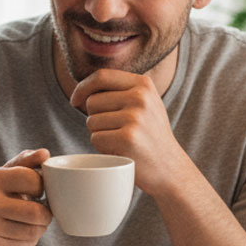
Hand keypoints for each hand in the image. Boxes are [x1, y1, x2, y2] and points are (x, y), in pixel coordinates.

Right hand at [0, 149, 51, 245]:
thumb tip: (45, 153)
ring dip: (39, 228)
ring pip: (35, 231)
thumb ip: (25, 163)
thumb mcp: (3, 177)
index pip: (34, 180)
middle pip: (37, 212)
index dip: (42, 188)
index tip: (37, 191)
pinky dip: (29, 241)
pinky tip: (16, 235)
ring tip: (27, 223)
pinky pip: (27, 244)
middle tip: (40, 212)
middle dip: (46, 214)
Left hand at [70, 70, 192, 194]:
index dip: (82, 88)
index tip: (75, 100)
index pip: (101, 76)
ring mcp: (135, 117)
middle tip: (117, 131)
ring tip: (121, 142)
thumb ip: (120, 91)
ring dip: (99, 134)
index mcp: (143, 84)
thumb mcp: (145, 104)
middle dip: (95, 118)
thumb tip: (82, 90)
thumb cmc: (150, 137)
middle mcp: (140, 97)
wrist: (170, 169)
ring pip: (91, 121)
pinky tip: (120, 151)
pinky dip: (102, 148)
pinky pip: (96, 138)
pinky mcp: (127, 138)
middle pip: (92, 101)